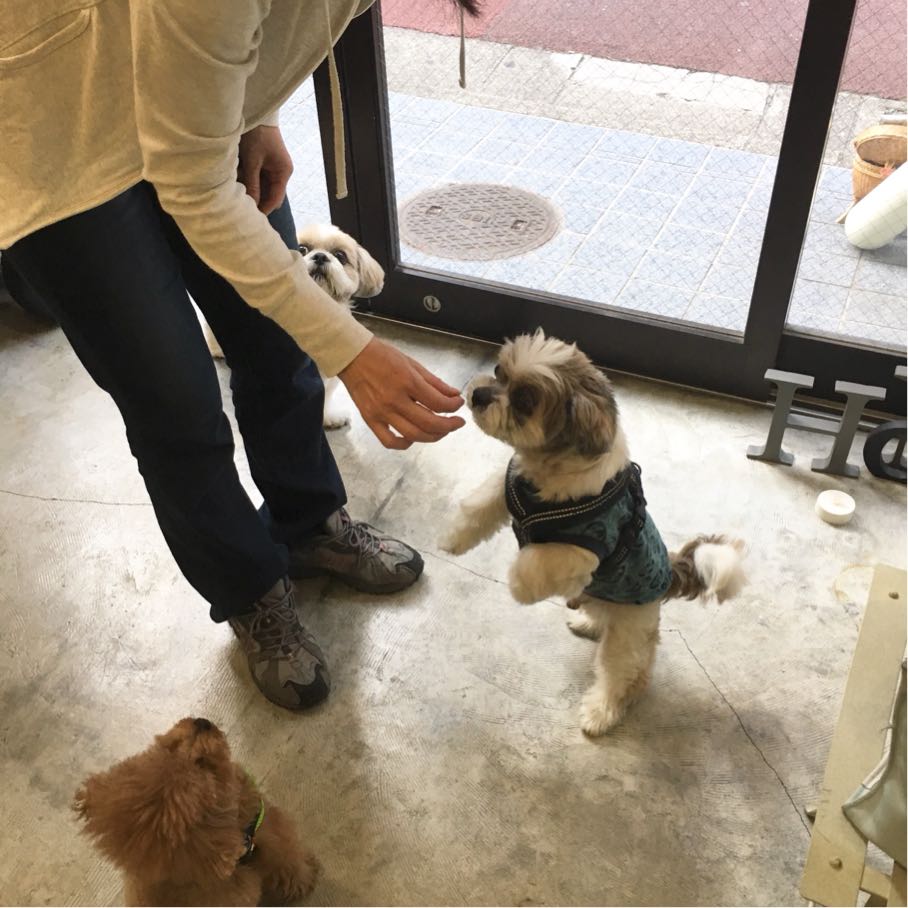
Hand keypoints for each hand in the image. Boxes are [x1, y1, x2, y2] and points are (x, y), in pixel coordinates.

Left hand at [238, 125, 292, 214]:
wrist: (257, 112)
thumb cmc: (257, 134)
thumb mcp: (252, 161)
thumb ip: (253, 184)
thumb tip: (252, 206)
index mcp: (283, 173)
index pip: (275, 200)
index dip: (262, 210)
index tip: (249, 217)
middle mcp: (281, 172)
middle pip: (269, 195)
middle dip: (255, 201)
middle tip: (240, 207)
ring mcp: (274, 167)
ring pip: (262, 187)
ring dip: (250, 190)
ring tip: (235, 191)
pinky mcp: (265, 162)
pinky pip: (257, 178)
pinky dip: (248, 180)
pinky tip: (237, 179)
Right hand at [339, 338, 464, 448]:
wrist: (352, 356)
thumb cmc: (382, 356)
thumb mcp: (412, 363)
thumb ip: (435, 382)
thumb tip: (453, 395)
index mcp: (407, 381)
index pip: (439, 403)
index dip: (454, 406)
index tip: (458, 404)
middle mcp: (395, 400)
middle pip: (430, 423)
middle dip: (449, 426)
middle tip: (457, 423)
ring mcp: (381, 412)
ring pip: (413, 435)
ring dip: (433, 436)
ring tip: (441, 431)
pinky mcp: (370, 420)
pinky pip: (389, 441)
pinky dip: (404, 444)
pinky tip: (413, 438)